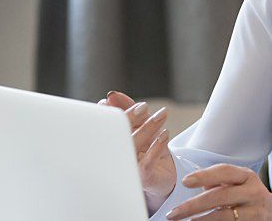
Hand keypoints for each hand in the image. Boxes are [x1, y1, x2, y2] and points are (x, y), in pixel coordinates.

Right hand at [99, 91, 175, 209]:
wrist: (166, 174)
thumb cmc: (147, 148)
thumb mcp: (140, 123)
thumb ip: (127, 108)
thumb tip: (112, 95)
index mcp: (111, 144)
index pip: (105, 127)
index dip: (107, 114)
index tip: (110, 99)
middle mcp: (116, 158)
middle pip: (118, 136)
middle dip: (128, 118)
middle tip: (142, 107)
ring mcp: (127, 168)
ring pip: (133, 146)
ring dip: (147, 128)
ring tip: (161, 115)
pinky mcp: (142, 177)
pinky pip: (147, 162)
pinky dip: (156, 146)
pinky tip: (164, 134)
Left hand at [165, 164, 271, 220]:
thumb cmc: (249, 198)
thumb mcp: (240, 185)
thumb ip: (219, 182)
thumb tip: (193, 180)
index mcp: (247, 177)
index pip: (224, 172)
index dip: (204, 175)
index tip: (185, 181)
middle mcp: (253, 192)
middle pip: (220, 196)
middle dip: (194, 205)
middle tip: (174, 213)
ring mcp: (255, 211)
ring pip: (225, 216)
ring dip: (203, 220)